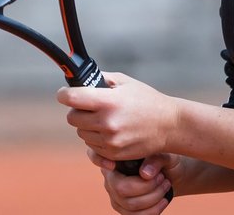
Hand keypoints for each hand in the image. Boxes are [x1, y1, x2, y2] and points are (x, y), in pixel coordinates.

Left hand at [56, 72, 179, 162]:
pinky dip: (96, 138)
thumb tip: (81, 81)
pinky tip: (111, 130)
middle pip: (72, 118)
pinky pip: (92, 146)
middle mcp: (107, 122)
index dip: (64, 94)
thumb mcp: (126, 82)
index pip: (72, 98)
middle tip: (88, 106)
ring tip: (104, 118)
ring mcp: (110, 140)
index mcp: (108, 102)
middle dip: (77, 110)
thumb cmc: (147, 100)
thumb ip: (102, 79)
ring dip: (87, 125)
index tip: (64, 94)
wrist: (169, 125)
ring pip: (81, 133)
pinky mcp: (113, 153)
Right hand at [87, 150, 179, 213]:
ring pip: (130, 205)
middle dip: (147, 187)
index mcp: (115, 159)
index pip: (95, 156)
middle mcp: (110, 178)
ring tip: (165, 186)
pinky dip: (153, 210)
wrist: (170, 175)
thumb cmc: (163, 161)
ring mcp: (115, 196)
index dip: (98, 159)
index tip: (112, 164)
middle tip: (162, 178)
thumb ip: (155, 159)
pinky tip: (163, 200)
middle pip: (121, 189)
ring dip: (154, 198)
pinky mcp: (124, 210)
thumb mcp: (163, 154)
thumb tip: (145, 174)